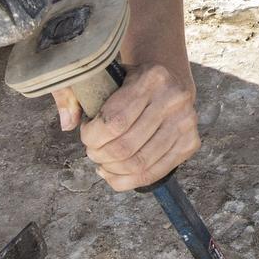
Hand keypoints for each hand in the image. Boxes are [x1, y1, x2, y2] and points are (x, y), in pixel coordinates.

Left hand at [55, 60, 198, 190]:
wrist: (169, 80)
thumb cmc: (131, 82)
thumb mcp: (108, 77)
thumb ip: (81, 94)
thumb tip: (67, 124)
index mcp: (152, 77)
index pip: (114, 121)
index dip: (93, 136)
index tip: (86, 134)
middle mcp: (174, 98)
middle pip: (125, 146)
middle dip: (100, 156)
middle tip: (92, 152)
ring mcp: (187, 122)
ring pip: (139, 163)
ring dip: (112, 170)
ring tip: (102, 163)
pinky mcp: (191, 142)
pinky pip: (154, 173)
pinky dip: (127, 181)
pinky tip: (113, 174)